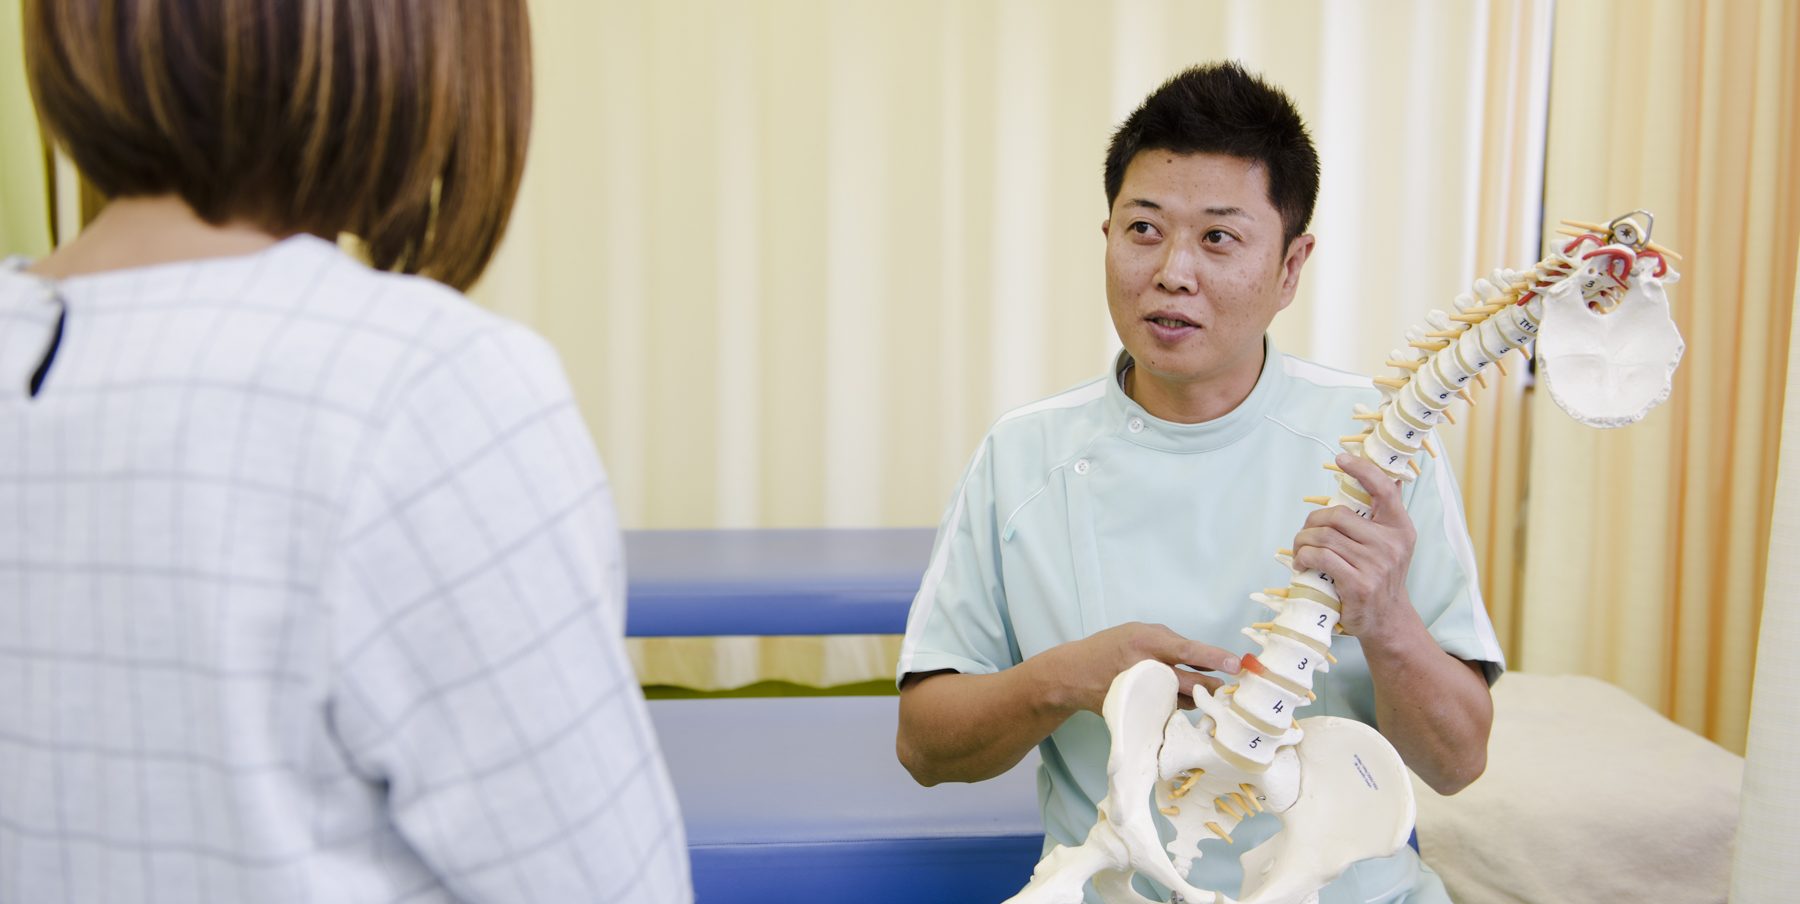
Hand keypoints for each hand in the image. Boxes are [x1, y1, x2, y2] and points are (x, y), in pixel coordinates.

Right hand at [1056, 622, 1239, 714]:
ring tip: (1201, 691)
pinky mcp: (1139, 712)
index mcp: (1145, 642)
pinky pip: (1171, 711)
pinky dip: (1180, 706)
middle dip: (1213, 686)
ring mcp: (1142, 695)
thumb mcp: (1138, 631)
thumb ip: (1171, 642)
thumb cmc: (1111, 647)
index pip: (1186, 651)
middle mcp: (1145, 669)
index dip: (1213, 658)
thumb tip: (1206, 659)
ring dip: (1198, 697)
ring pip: (1185, 700)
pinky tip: (1179, 700)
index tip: (1235, 663)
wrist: (1074, 675)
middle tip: (1224, 686)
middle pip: (1191, 684)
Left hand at [1291, 453, 1422, 644]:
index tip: (1341, 459)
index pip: (1384, 489)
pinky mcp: (1359, 583)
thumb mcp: (1391, 544)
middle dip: (1312, 521)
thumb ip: (1384, 514)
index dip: (1362, 470)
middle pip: (1338, 515)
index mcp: (1400, 528)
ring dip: (1303, 541)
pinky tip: (1302, 563)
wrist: (1386, 619)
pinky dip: (1304, 557)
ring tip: (1300, 550)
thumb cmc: (1380, 576)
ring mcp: (1376, 564)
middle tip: (1304, 533)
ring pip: (1324, 536)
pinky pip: (1321, 557)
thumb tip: (1390, 475)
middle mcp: (1391, 544)